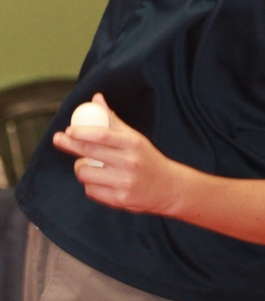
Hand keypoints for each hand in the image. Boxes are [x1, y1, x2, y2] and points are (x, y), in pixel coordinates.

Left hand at [53, 93, 178, 214]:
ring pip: (86, 173)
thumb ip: (113, 120)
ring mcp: (124, 183)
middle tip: (59, 139)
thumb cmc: (147, 159)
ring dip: (82, 168)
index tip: (68, 130)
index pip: (102, 135)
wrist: (169, 188)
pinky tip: (100, 181)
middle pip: (90, 152)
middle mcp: (129, 162)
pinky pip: (90, 191)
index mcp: (133, 144)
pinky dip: (90, 185)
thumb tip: (96, 99)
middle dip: (70, 144)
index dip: (82, 132)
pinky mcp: (120, 200)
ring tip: (89, 166)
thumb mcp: (135, 138)